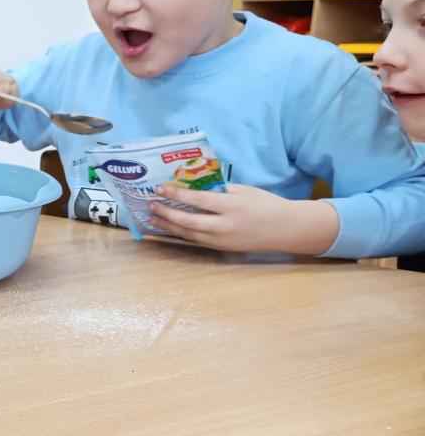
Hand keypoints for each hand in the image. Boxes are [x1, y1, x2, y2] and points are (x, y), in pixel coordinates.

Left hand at [148, 183, 338, 254]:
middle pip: (188, 221)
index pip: (197, 200)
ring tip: (153, 217)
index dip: (176, 195)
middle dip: (166, 213)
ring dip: (168, 226)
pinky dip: (180, 234)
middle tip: (150, 204)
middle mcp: (224, 226)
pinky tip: (170, 228)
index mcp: (231, 206)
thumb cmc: (265, 205)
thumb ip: (220, 191)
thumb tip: (195, 187)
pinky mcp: (222, 248)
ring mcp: (222, 240)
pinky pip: (196, 241)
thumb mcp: (244, 191)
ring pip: (189, 234)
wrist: (286, 229)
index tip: (159, 188)